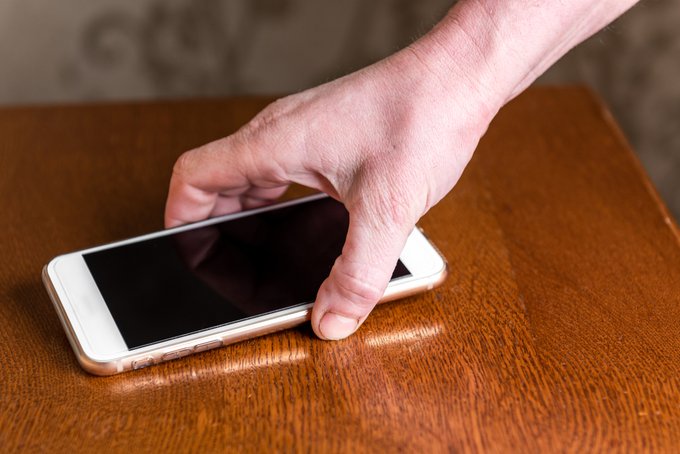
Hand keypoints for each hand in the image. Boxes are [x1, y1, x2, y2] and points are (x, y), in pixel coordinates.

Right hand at [165, 41, 497, 339]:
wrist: (458, 77)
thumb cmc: (422, 118)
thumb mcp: (386, 209)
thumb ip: (356, 274)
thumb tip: (331, 320)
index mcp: (274, 142)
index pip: (193, 175)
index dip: (179, 216)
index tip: (185, 250)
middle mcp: (280, 131)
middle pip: (217, 179)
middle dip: (215, 223)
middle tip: (228, 260)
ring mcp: (303, 129)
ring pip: (249, 172)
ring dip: (246, 210)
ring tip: (259, 247)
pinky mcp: (327, 132)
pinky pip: (281, 166)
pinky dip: (275, 197)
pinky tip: (301, 220)